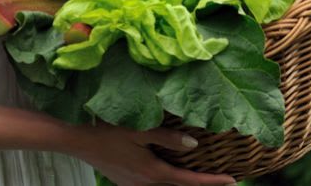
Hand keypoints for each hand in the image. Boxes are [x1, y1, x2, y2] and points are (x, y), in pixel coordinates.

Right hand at [72, 122, 236, 185]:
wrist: (77, 140)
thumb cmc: (108, 130)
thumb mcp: (140, 130)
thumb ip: (168, 138)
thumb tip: (194, 145)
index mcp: (152, 172)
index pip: (189, 181)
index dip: (212, 182)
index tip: (233, 182)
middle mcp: (145, 184)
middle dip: (200, 184)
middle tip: (222, 179)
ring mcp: (133, 185)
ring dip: (182, 183)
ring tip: (199, 176)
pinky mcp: (125, 181)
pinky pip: (152, 184)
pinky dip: (166, 181)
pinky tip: (167, 172)